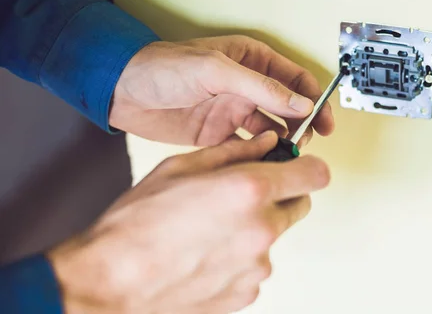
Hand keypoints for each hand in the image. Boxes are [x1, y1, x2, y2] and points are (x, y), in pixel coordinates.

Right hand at [48, 131, 329, 313]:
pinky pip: (255, 266)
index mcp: (249, 190)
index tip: (297, 166)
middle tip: (244, 195)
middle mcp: (262, 229)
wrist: (110, 282)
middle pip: (300, 205)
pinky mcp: (247, 292)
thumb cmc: (136, 225)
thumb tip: (265, 143)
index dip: (307, 167)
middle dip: (280, 195)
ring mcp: (257, 266)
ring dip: (254, 229)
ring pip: (273, 236)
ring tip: (210, 230)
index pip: (315, 174)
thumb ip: (234, 152)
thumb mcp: (181, 168)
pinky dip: (240, 258)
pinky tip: (206, 254)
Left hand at [109, 35, 334, 147]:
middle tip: (305, 144)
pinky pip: (249, 146)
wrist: (122, 91)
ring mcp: (234, 110)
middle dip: (303, 125)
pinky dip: (260, 155)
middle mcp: (248, 86)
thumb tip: (302, 104)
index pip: (295, 80)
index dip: (314, 100)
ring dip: (283, 142)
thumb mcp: (217, 71)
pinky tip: (263, 164)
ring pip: (272, 129)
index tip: (323, 122)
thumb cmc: (164, 67)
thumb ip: (261, 87)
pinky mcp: (220, 133)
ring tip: (287, 157)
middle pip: (289, 107)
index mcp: (253, 60)